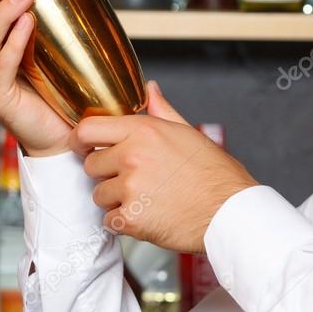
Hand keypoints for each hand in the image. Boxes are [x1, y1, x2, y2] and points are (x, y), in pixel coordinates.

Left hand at [75, 82, 258, 252]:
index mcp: (144, 131)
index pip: (88, 128)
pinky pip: (110, 220)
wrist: (230, 212)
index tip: (85, 147)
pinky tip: (150, 216)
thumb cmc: (214, 175)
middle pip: (91, 165)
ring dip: (116, 200)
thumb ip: (161, 111)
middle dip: (107, 174)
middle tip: (134, 180)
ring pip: (99, 195)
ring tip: (147, 199)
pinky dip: (125, 223)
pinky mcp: (131, 218)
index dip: (82, 140)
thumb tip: (149, 89)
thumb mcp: (188, 133)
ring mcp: (130, 188)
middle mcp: (133, 156)